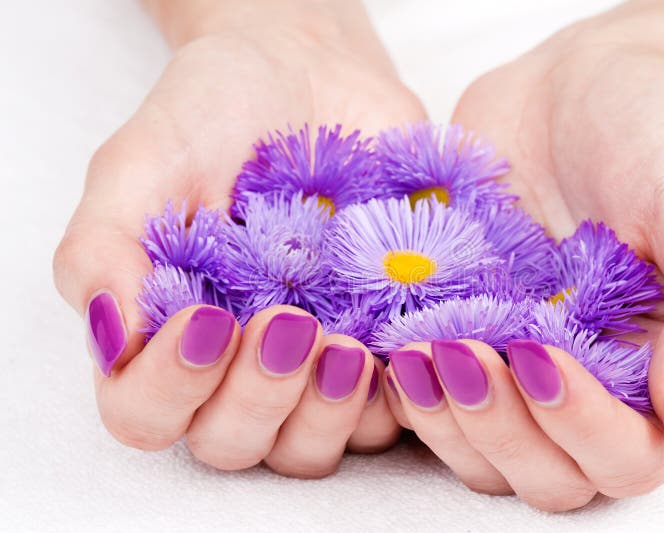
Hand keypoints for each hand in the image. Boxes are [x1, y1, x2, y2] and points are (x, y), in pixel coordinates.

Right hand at [53, 0, 423, 474]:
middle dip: (258, 399)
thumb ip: (104, 249)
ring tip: (347, 345)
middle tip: (287, 322)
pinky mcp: (378, 343)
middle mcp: (235, 364)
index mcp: (165, 332)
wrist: (309, 73)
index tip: (206, 318)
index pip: (145, 412)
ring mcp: (310, 363)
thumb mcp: (141, 164)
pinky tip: (405, 340)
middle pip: (233, 443)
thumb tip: (114, 339)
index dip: (170, 389)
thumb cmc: (213, 114)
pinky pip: (392, 410)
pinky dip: (399, 390)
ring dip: (328, 413)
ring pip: (310, 447)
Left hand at [383, 3, 663, 509]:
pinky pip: (426, 402)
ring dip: (442, 416)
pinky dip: (401, 388)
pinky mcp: (461, 335)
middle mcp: (584, 385)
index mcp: (652, 370)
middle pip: (544, 474)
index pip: (624, 457)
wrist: (574, 84)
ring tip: (413, 347)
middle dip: (496, 425)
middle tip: (459, 348)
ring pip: (478, 453)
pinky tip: (386, 341)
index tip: (536, 350)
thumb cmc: (652, 135)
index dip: (579, 426)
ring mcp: (515, 367)